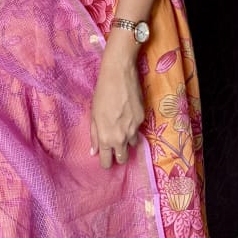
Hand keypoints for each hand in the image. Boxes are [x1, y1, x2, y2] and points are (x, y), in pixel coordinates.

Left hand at [90, 41, 144, 169]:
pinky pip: (138, 129)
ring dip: (127, 141)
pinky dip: (133, 126)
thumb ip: (94, 135)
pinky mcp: (143, 119)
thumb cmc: (102, 93)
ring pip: (133, 145)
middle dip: (119, 155)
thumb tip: (94, 151)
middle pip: (123, 159)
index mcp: (106, 138)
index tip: (105, 158)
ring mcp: (134, 129)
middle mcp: (121, 137)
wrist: (119, 74)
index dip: (106, 162)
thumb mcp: (93, 115)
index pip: (107, 162)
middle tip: (115, 146)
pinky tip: (128, 113)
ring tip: (122, 127)